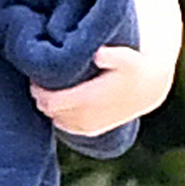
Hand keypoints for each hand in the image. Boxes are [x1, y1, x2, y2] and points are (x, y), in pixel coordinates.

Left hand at [31, 43, 171, 135]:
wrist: (148, 89)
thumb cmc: (134, 68)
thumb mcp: (127, 57)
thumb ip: (113, 55)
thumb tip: (98, 54)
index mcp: (89, 100)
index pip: (51, 101)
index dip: (39, 90)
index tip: (36, 76)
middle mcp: (86, 117)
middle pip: (49, 110)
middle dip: (41, 97)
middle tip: (39, 80)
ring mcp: (88, 127)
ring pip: (55, 119)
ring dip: (49, 106)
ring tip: (49, 89)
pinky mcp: (90, 131)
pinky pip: (64, 126)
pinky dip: (58, 115)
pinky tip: (59, 101)